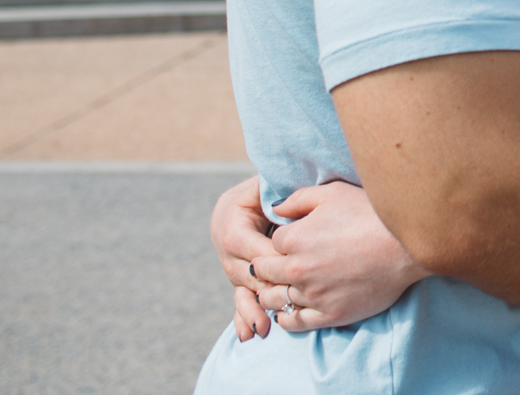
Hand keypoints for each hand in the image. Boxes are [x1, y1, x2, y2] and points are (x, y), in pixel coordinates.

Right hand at [210, 177, 278, 340]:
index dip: (267, 256)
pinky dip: (243, 316)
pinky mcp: (240, 277)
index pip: (245, 242)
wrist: (265, 192)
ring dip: (251, 309)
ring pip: (240, 288)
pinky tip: (247, 335)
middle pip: (241, 270)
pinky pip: (240, 298)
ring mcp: (231, 262)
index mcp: (229, 217)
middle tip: (284, 301)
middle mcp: (225, 242)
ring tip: (262, 328)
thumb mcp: (272, 184)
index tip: (294, 266)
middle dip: (262, 288)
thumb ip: (278, 195)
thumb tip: (283, 209)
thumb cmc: (277, 184)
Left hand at [240, 180, 426, 333]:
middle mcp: (297, 269)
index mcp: (294, 238)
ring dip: (272, 293)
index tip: (286, 243)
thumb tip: (275, 209)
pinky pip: (293, 322)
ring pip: (273, 299)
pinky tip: (288, 309)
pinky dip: (285, 317)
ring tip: (279, 288)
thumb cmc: (371, 214)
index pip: (268, 244)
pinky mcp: (329, 314)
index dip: (277, 242)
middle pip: (263, 273)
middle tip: (276, 266)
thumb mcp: (333, 193)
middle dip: (267, 268)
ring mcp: (313, 294)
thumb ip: (298, 199)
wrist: (406, 245)